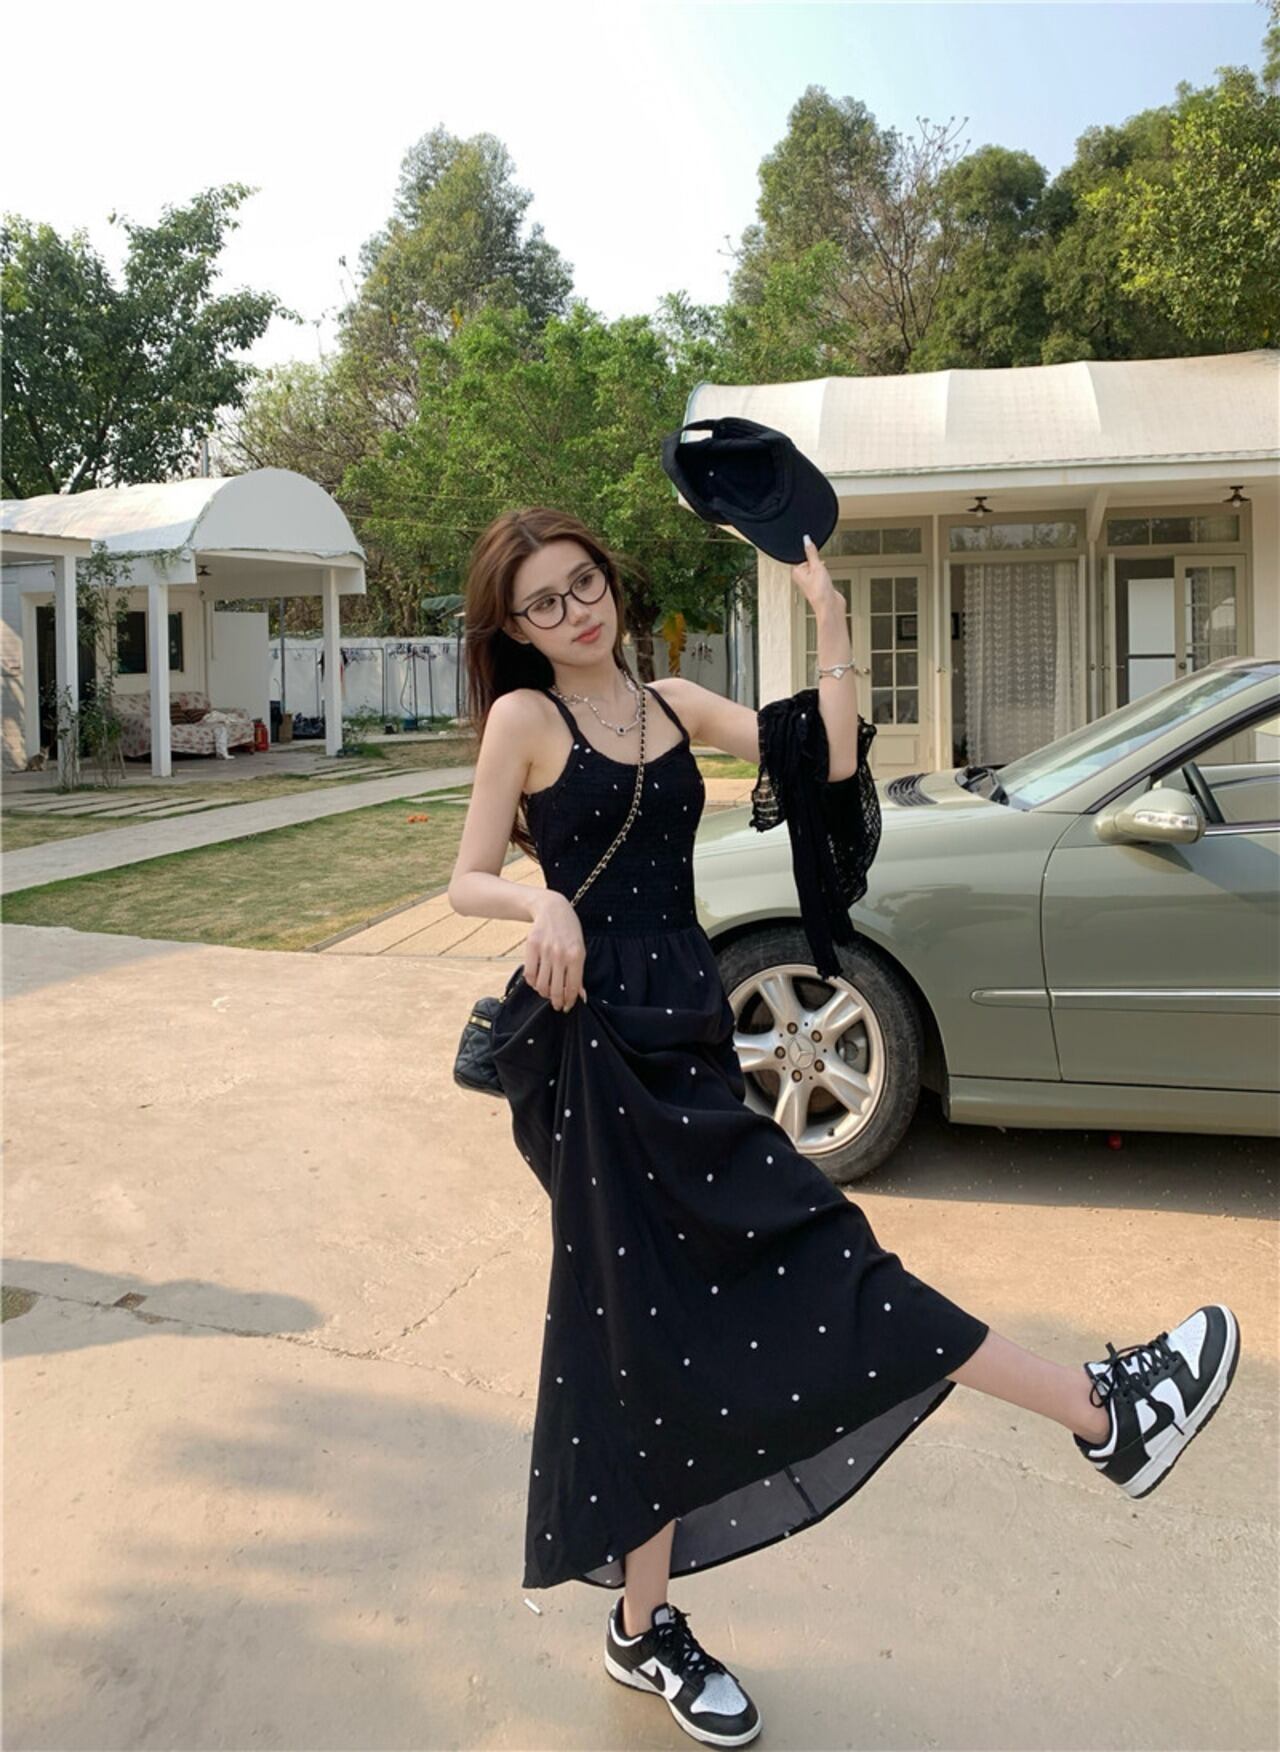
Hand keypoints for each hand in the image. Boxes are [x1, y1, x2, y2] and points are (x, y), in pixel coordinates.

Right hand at [524, 891, 588, 1011]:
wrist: (553, 909)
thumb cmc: (569, 932)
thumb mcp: (580, 950)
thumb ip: (578, 973)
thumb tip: (580, 996)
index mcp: (576, 956)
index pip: (572, 987)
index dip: (569, 1001)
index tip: (566, 1007)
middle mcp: (561, 954)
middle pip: (556, 990)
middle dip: (557, 1002)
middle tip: (556, 1005)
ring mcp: (545, 950)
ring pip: (541, 985)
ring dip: (544, 993)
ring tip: (547, 992)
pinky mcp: (531, 946)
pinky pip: (529, 974)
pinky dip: (532, 983)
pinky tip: (537, 981)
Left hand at [789, 533, 838, 611]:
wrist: (831, 606)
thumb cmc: (820, 591)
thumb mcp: (816, 566)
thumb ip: (811, 552)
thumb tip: (806, 539)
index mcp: (796, 573)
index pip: (799, 556)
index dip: (807, 553)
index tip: (812, 550)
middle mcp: (801, 578)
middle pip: (808, 561)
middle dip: (815, 560)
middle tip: (819, 566)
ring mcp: (810, 581)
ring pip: (815, 568)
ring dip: (820, 567)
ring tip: (823, 574)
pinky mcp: (819, 584)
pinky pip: (821, 574)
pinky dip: (824, 573)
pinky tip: (827, 577)